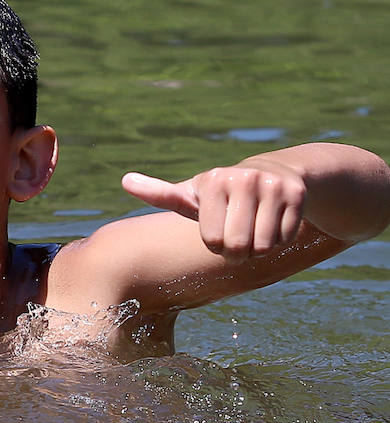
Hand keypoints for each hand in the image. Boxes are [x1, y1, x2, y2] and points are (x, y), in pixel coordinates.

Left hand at [122, 161, 306, 259]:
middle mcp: (243, 178)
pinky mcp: (296, 193)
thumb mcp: (192, 193)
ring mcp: (272, 184)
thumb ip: (159, 193)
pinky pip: (285, 238)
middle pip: (239, 246)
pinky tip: (274, 219)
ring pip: (264, 246)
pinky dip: (279, 239)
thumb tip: (125, 181)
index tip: (218, 225)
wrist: (273, 171)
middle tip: (238, 232)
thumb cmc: (222, 193)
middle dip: (238, 251)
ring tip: (255, 225)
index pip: (213, 241)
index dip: (216, 244)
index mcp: (213, 180)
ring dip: (259, 247)